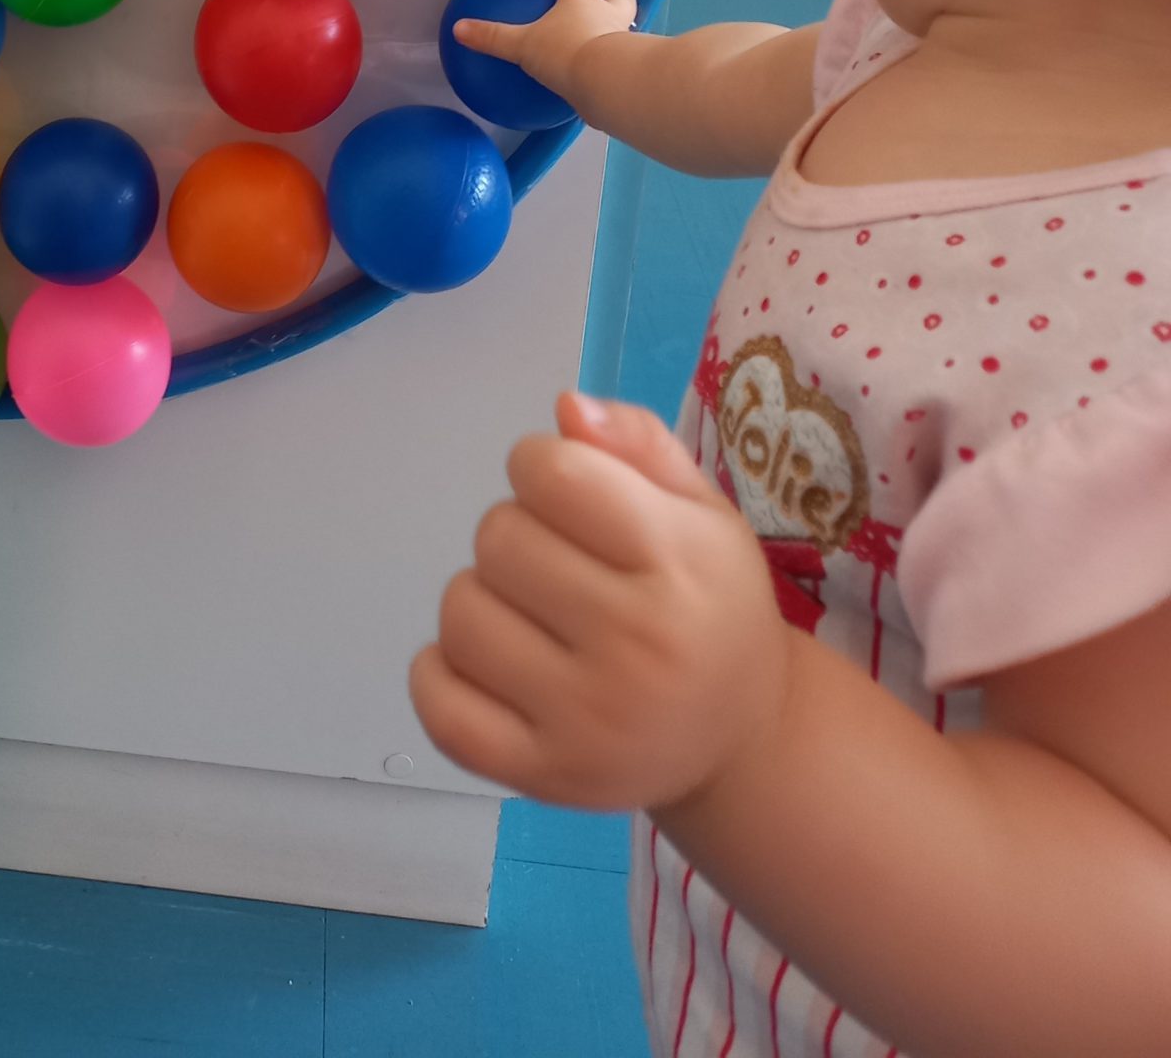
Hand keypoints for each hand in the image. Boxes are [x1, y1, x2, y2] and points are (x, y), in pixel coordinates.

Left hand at [410, 393, 790, 813]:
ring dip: (483, 596)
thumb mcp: (702, 510)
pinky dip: (440, 674)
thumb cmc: (712, 605)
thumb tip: (565, 407)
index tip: (567, 492)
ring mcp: (584, 720)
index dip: (541, 465)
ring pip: (461, 612)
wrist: (743, 740)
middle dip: (517, 531)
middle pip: (498, 537)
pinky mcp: (541, 776)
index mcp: (680, 565)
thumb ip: (638, 444)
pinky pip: (439, 706)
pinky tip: (488, 664)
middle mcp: (635, 645)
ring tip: (532, 613)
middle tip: (559, 562)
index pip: (554, 473)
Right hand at [452, 0, 635, 110]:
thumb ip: (493, 37)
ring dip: (619, 22)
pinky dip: (612, 61)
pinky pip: (621, 60)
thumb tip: (458, 29)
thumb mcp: (522, 45)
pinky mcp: (629, 68)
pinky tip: (598, 74)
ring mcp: (624, 40)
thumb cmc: (566, 52)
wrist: (608, 83)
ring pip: (627, 24)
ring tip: (606, 30)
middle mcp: (609, 14)